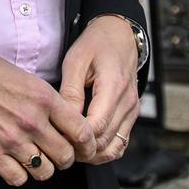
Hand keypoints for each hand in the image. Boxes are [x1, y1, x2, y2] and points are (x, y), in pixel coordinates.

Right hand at [0, 40, 94, 186]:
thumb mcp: (26, 77)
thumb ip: (47, 102)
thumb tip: (64, 122)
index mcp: (44, 98)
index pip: (82, 132)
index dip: (87, 144)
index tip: (84, 147)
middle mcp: (32, 121)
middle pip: (66, 157)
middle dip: (65, 157)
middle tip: (57, 152)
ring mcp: (11, 140)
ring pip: (45, 172)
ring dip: (43, 166)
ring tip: (34, 156)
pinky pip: (18, 178)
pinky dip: (19, 173)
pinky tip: (14, 161)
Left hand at [59, 16, 140, 165]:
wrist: (119, 35)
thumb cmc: (96, 45)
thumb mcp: (75, 61)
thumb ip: (70, 91)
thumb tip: (64, 120)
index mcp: (113, 87)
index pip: (96, 127)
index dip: (76, 138)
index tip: (56, 137)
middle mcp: (128, 102)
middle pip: (104, 141)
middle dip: (80, 148)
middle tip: (57, 146)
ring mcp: (132, 111)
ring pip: (114, 147)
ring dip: (92, 153)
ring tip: (69, 147)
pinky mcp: (131, 115)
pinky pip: (120, 143)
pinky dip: (103, 150)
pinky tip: (86, 146)